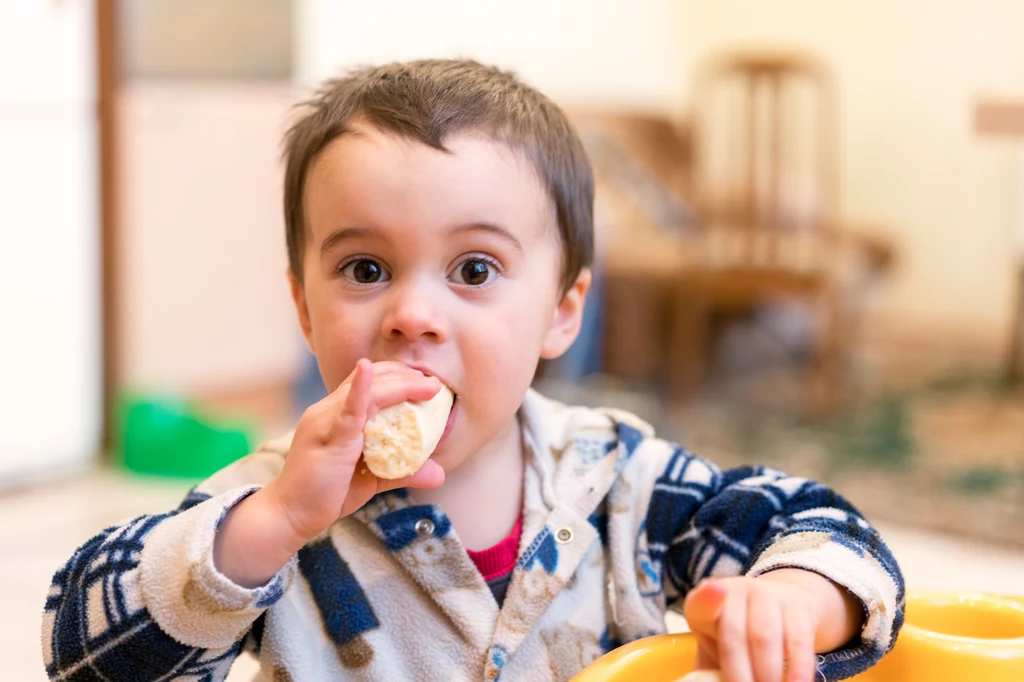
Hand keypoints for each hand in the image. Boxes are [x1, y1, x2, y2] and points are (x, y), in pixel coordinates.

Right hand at [213, 359, 444, 586]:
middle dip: (406, 376)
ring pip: (368, 391)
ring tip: (429, 385)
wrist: (290, 514)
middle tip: (434, 382)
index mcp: (337, 415)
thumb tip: (439, 473)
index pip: (369, 384)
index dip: (399, 378)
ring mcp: (326, 420)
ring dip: (401, 384)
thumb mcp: (373, 478)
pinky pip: (347, 409)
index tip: (426, 383)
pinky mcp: (327, 436)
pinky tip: (367, 371)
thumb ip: (403, 471)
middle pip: (372, 379)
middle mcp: (328, 410)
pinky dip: (360, 389)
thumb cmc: (327, 494)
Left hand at [682, 573, 822, 681]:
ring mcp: (767, 595)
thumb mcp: (716, 646)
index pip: (702, 603)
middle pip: (735, 633)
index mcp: (705, 605)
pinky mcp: (797, 606)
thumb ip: (708, 669)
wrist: (777, 606)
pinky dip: (799, 667)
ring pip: (766, 636)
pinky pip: (798, 640)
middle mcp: (736, 592)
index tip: (715, 593)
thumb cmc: (737, 635)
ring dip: (768, 672)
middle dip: (740, 672)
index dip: (707, 599)